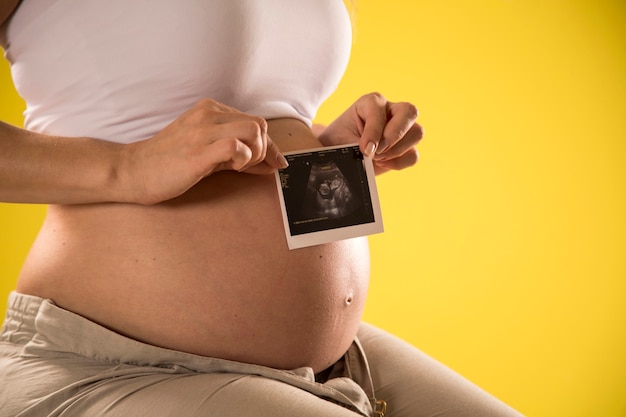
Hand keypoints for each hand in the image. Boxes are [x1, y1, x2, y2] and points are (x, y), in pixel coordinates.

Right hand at [120, 99, 287, 204]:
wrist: (133, 170)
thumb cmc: (169, 162)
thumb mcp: (206, 150)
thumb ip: (237, 152)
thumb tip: (272, 161)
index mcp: (210, 110)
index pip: (255, 121)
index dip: (270, 146)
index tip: (275, 163)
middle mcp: (208, 115)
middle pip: (259, 125)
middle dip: (264, 150)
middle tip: (248, 166)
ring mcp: (202, 131)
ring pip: (254, 130)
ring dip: (255, 153)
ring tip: (237, 166)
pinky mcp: (197, 151)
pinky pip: (236, 146)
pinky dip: (243, 159)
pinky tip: (230, 168)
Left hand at [317, 93, 423, 174]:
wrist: (338, 153)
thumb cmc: (337, 142)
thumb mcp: (341, 140)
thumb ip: (356, 145)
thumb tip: (371, 154)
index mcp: (371, 102)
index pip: (379, 109)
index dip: (373, 131)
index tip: (364, 149)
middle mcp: (391, 110)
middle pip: (410, 112)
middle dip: (395, 135)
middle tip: (378, 152)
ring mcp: (402, 128)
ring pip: (416, 133)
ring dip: (397, 150)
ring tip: (377, 159)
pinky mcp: (405, 147)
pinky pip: (413, 155)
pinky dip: (399, 162)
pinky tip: (382, 164)